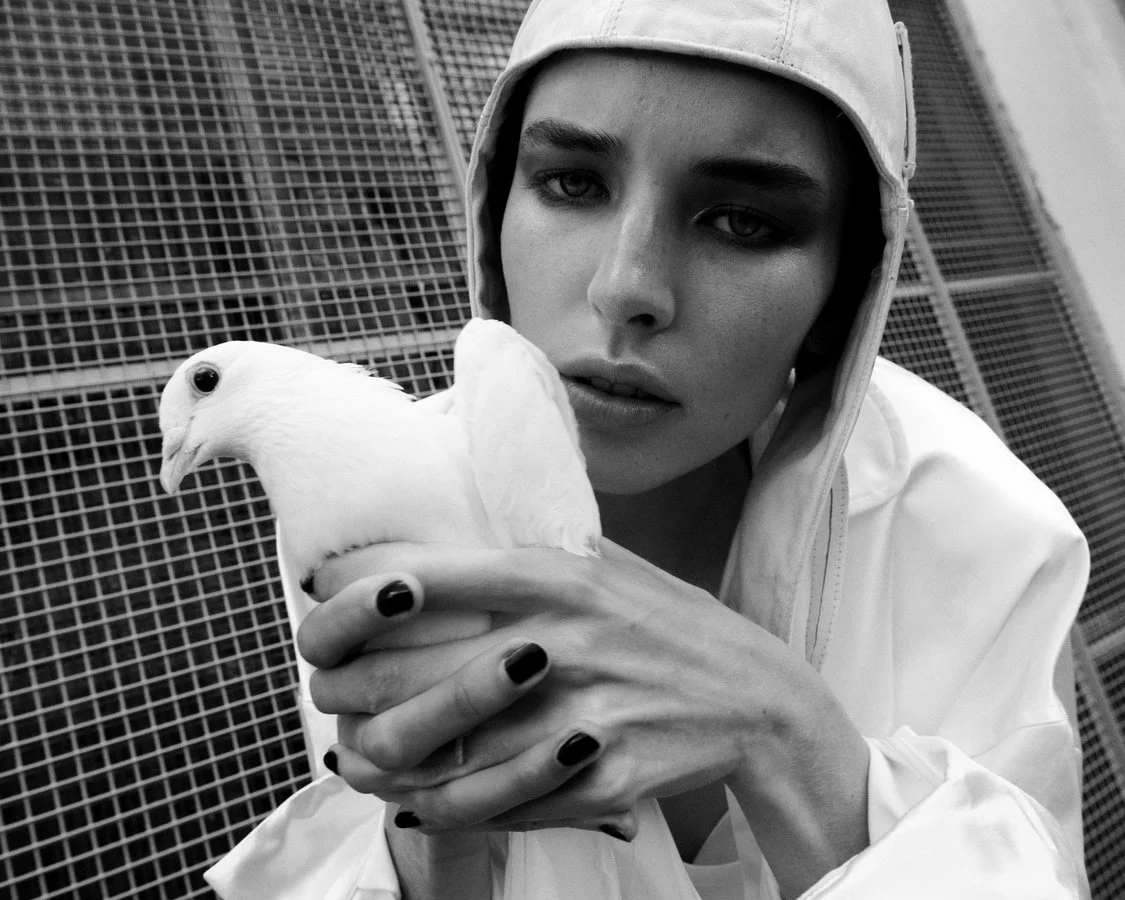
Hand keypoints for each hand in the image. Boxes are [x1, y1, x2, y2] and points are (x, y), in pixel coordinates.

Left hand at [299, 540, 869, 895]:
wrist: (754, 697)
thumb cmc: (667, 620)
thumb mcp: (604, 559)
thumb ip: (526, 545)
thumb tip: (436, 542)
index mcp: (553, 574)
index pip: (417, 577)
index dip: (349, 592)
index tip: (323, 599)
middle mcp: (559, 640)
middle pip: (403, 671)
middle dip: (341, 685)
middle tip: (325, 689)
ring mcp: (579, 716)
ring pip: (435, 753)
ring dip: (377, 759)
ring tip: (352, 756)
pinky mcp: (597, 779)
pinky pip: (490, 806)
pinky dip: (437, 808)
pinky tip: (412, 800)